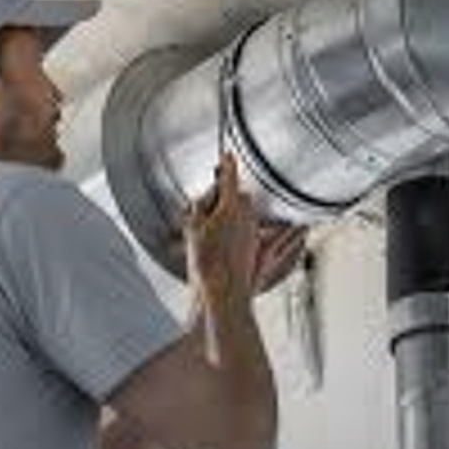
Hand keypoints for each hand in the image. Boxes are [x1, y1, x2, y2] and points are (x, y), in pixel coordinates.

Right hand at [184, 153, 259, 306]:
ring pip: (243, 215)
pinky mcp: (255, 248)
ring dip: (229, 216)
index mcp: (232, 207)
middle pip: (238, 197)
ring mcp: (254, 233)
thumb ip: (199, 208)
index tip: (227, 155)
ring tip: (208, 233)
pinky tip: (220, 245)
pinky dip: (234, 232)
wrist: (222, 293)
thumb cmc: (207, 263)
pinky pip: (246, 232)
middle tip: (206, 207)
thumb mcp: (192, 229)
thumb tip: (204, 201)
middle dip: (225, 197)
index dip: (227, 164)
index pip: (230, 177)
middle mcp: (248, 217)